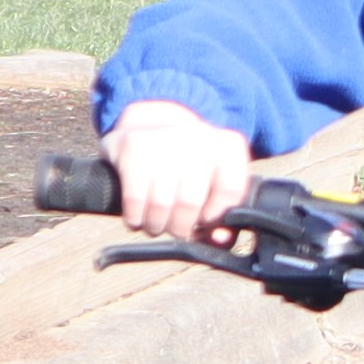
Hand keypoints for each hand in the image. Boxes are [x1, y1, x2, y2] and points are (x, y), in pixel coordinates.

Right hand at [97, 100, 261, 245]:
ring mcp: (163, 138)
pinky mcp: (132, 146)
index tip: (204, 223)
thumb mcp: (213, 179)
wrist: (149, 124)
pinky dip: (136, 218)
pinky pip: (135, 198)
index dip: (217, 215)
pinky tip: (136, 220)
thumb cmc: (187, 164)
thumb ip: (223, 211)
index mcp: (227, 145)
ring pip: (162, 202)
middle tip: (176, 231)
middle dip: (182, 227)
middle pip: (191, 201)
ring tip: (156, 227)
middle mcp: (198, 136)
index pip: (231, 189)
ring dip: (157, 225)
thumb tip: (220, 239)